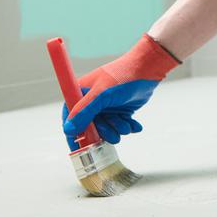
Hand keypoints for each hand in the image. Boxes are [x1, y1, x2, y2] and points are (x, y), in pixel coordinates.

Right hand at [60, 34, 179, 151]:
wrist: (148, 68)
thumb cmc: (123, 75)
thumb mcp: (101, 95)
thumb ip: (84, 112)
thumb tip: (68, 130)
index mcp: (82, 93)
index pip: (71, 117)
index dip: (75, 133)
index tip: (79, 148)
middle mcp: (93, 101)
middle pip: (91, 126)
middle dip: (103, 132)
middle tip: (114, 136)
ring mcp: (107, 106)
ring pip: (108, 127)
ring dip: (118, 129)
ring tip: (126, 125)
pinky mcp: (121, 109)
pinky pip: (121, 124)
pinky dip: (128, 126)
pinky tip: (135, 125)